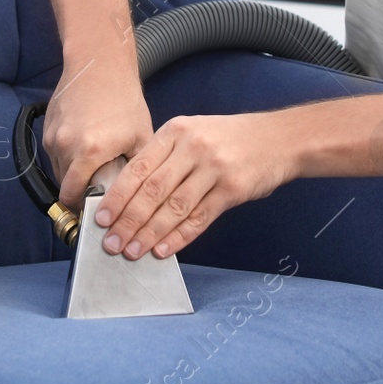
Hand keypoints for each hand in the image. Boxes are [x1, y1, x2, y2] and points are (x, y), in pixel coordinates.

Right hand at [42, 67, 152, 212]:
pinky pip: (54, 152)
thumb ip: (138, 170)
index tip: (92, 209)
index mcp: (89, 152)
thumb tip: (135, 196)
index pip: (72, 196)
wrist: (100, 64)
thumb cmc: (123, 98)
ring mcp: (53, 135)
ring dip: (72, 172)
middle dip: (78, 190)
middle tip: (96, 188)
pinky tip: (85, 144)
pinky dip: (67, 155)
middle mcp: (65, 146)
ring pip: (58, 169)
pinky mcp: (47, 126)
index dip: (81, 206)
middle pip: (63, 185)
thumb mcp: (141, 137)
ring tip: (94, 163)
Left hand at [96, 113, 293, 260]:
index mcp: (176, 132)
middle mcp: (193, 147)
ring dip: (149, 234)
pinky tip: (163, 250)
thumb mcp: (194, 132)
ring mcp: (214, 168)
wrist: (281, 138)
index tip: (101, 218)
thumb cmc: (232, 139)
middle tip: (111, 243)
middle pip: (151, 190)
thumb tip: (130, 196)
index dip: (117, 196)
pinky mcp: (233, 188)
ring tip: (132, 251)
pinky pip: (199, 218)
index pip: (138, 168)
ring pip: (173, 207)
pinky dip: (179, 237)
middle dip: (128, 221)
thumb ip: (165, 157)